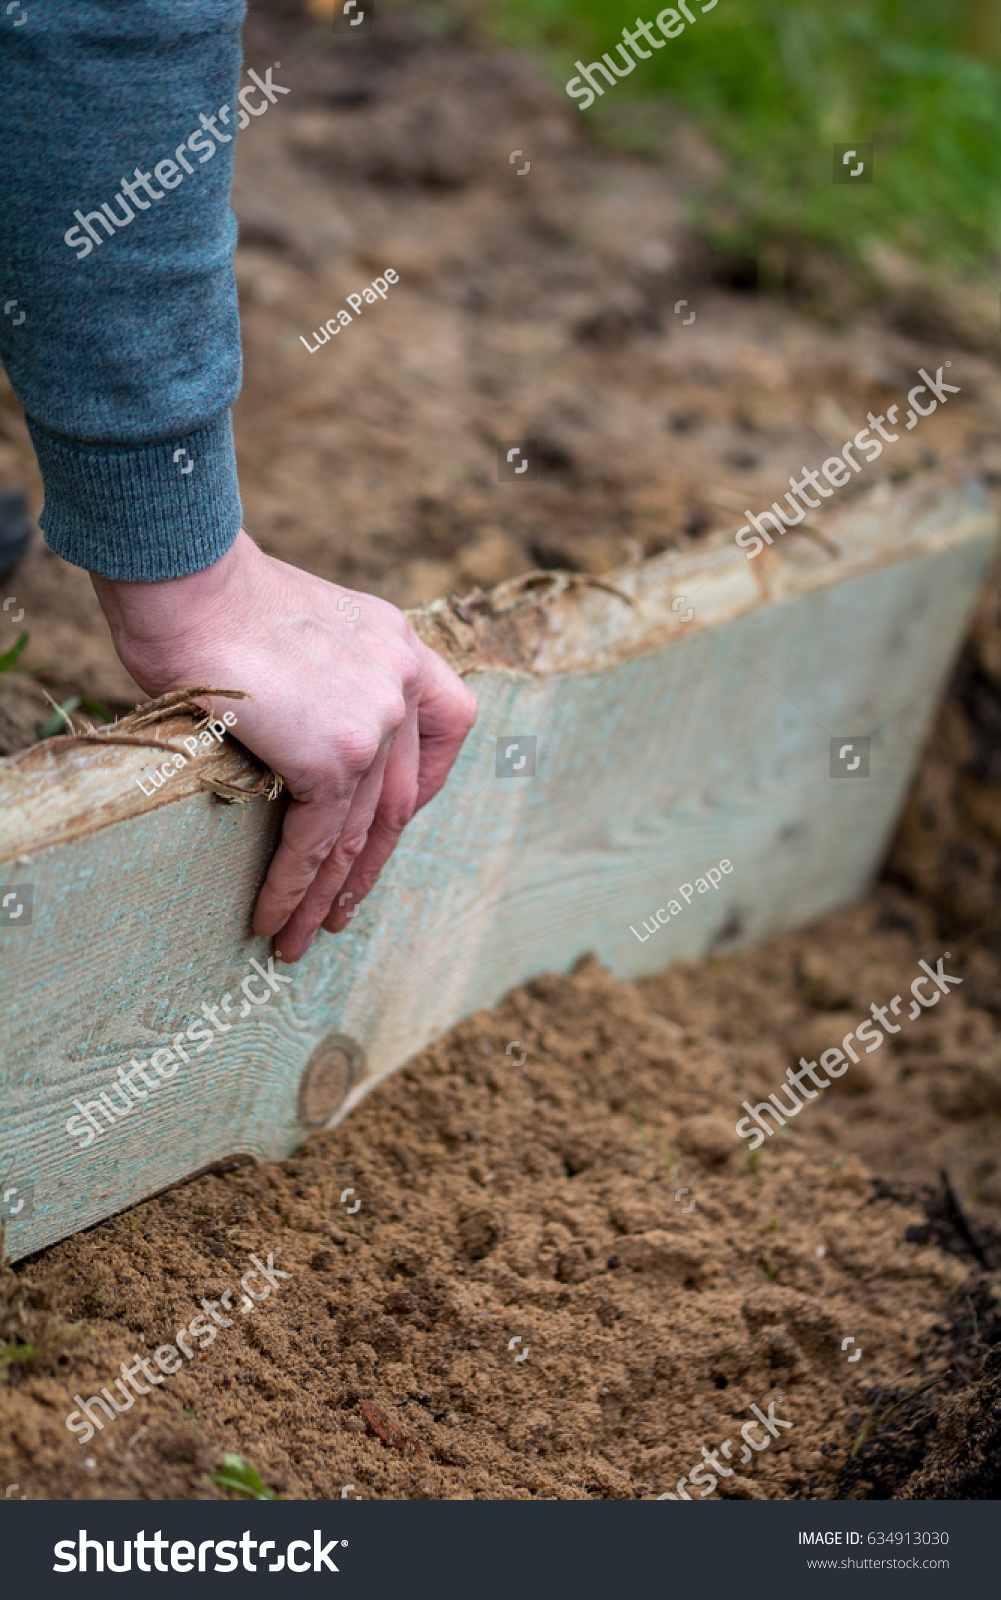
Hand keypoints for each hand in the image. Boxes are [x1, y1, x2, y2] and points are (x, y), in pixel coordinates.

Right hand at [92, 530, 477, 959]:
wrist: (186, 577)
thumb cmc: (216, 598)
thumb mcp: (305, 629)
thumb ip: (326, 680)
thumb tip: (299, 739)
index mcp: (400, 644)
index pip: (448, 727)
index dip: (418, 790)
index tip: (384, 832)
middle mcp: (400, 682)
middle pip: (398, 797)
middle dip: (365, 864)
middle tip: (339, 913)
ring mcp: (373, 721)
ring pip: (357, 830)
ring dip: (324, 892)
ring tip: (295, 937)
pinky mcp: (332, 753)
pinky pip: (316, 838)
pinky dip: (291, 883)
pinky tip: (271, 914)